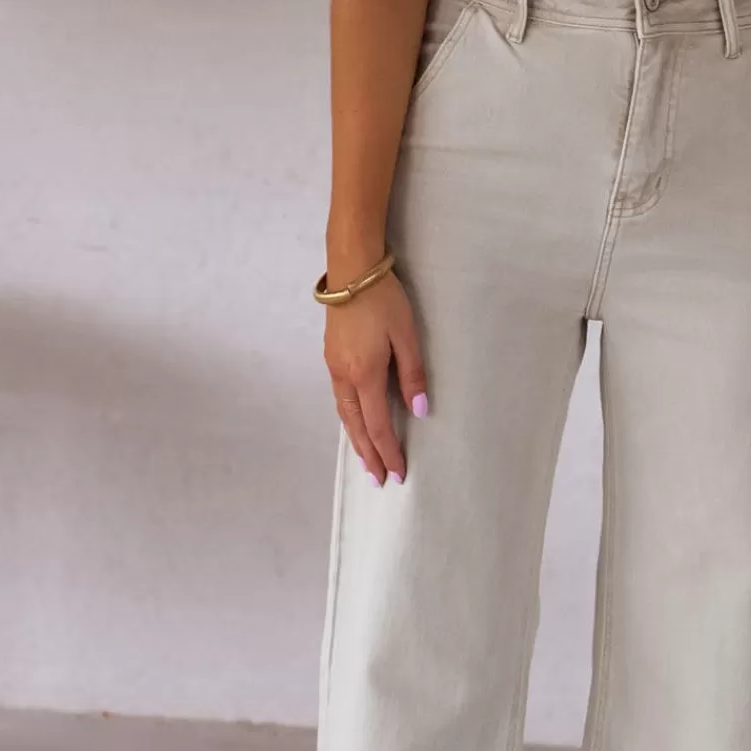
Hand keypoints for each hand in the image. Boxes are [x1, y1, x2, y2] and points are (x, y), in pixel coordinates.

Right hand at [324, 273, 428, 484]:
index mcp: (364, 374)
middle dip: (369, 455)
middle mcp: (344, 376)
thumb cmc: (383, 299)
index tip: (398, 473)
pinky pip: (339, 399)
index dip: (389, 452)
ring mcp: (333, 366)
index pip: (377, 426)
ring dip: (356, 440)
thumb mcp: (407, 336)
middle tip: (378, 480)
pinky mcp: (331, 356)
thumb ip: (413, 375)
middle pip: (356, 427)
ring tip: (366, 460)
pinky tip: (354, 423)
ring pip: (344, 414)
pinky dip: (348, 419)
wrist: (351, 270)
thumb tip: (419, 411)